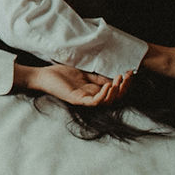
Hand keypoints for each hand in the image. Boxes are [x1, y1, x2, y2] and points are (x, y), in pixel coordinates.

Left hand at [17, 64, 132, 105]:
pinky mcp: (77, 100)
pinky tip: (108, 86)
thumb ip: (97, 76)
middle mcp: (91, 97)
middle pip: (114, 98)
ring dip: (116, 92)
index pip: (114, 91)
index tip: (131, 72)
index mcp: (94, 91)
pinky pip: (94, 101)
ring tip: (119, 81)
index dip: (124, 83)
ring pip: (106, 102)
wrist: (43, 76)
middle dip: (124, 88)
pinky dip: (103, 95)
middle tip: (127, 77)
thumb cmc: (61, 75)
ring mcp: (84, 100)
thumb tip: (114, 75)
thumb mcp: (84, 73)